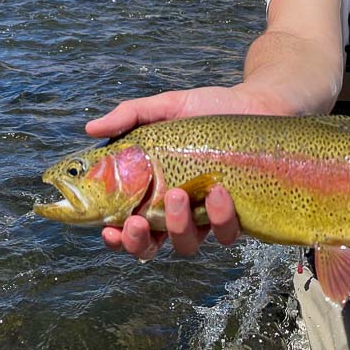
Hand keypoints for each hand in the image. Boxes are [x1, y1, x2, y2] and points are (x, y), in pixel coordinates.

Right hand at [85, 85, 278, 260]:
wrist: (259, 103)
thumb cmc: (210, 109)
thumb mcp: (167, 107)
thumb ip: (130, 116)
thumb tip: (90, 128)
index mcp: (154, 190)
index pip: (127, 225)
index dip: (116, 237)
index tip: (108, 231)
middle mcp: (178, 210)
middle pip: (151, 247)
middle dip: (139, 242)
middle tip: (137, 222)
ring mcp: (207, 215)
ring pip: (187, 244)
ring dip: (177, 226)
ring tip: (179, 194)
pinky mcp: (238, 215)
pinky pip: (226, 233)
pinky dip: (219, 218)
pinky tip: (217, 192)